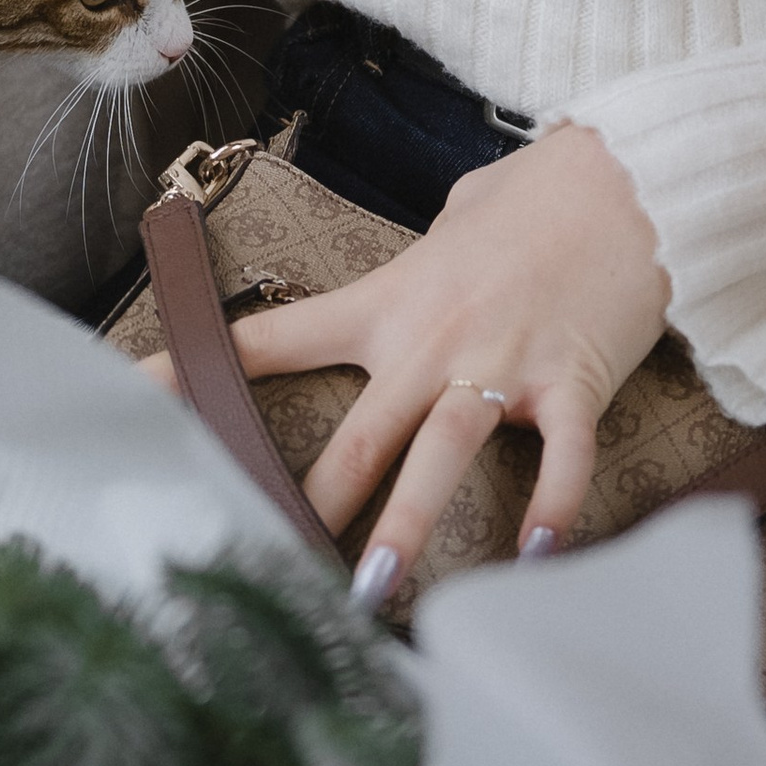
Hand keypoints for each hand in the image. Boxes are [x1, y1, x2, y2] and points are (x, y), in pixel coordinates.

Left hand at [197, 124, 669, 599]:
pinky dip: (552, 509)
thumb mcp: (454, 223)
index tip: (135, 399)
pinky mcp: (573, 382)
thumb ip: (423, 263)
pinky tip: (536, 558)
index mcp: (388, 300)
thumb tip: (425, 265)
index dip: (201, 369)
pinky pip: (562, 459)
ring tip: (381, 588)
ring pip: (442, 454)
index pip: (275, 337)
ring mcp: (504, 365)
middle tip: (280, 564)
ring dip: (412, 526)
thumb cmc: (540, 194)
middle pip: (360, 434)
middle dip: (317, 506)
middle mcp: (434, 340)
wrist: (630, 177)